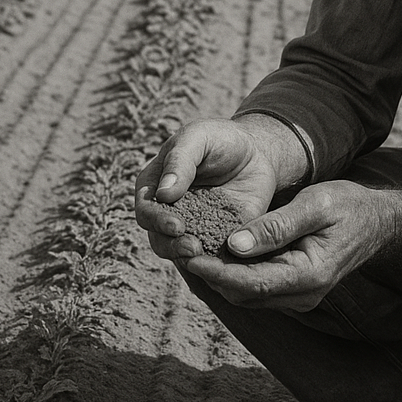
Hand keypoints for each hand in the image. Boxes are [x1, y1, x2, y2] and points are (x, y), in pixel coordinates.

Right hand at [133, 115, 308, 266]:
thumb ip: (180, 160)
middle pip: (158, 237)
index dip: (156, 220)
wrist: (256, 153)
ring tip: (203, 253)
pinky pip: (208, 257)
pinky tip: (221, 263)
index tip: (176, 225)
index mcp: (154, 185)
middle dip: (172, 245)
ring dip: (187, 257)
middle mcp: (166, 211)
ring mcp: (189, 228)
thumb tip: (163, 193)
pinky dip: (211, 263)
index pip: (145, 209)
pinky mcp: (214, 239)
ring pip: (178, 252)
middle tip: (192, 246)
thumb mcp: (198, 138)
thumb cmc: (220, 140)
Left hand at [184, 180, 392, 312]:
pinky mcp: (295, 289)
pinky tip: (216, 249)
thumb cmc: (349, 205)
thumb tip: (233, 244)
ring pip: (247, 293)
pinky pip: (257, 286)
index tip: (189, 253)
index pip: (251, 283)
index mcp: (309, 275)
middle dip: (211, 272)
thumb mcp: (315, 205)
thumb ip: (276, 226)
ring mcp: (299, 296)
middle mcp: (303, 294)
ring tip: (191, 248)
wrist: (378, 220)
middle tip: (181, 248)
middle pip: (244, 293)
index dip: (216, 270)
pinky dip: (235, 271)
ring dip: (220, 274)